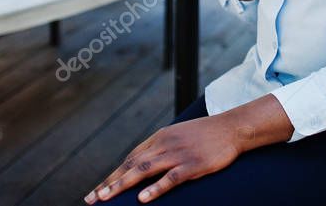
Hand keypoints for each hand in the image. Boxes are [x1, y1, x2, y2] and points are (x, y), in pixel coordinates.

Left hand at [85, 115, 242, 203]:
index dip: (113, 175)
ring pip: (144, 170)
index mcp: (160, 137)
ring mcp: (178, 154)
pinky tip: (142, 199)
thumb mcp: (179, 136)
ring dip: (123, 185)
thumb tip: (144, 164)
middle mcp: (164, 144)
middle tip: (93, 198)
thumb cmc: (206, 134)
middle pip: (131, 165)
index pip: (130, 158)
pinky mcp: (193, 164)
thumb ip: (161, 148)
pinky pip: (170, 178)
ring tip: (107, 197)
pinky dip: (155, 188)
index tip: (98, 190)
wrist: (232, 127)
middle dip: (110, 182)